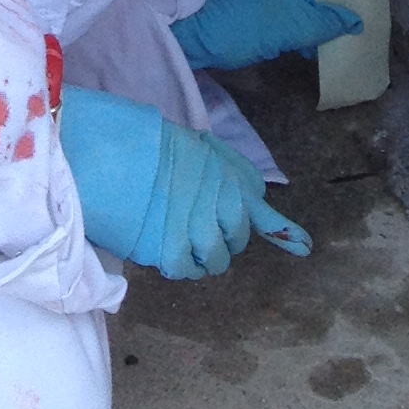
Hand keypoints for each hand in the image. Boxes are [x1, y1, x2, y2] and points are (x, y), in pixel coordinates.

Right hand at [58, 85, 310, 276]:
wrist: (102, 151)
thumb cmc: (138, 139)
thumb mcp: (190, 143)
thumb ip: (224, 168)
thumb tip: (254, 192)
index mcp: (223, 173)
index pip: (258, 209)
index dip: (283, 230)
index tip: (305, 246)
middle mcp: (219, 202)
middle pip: (236, 238)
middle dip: (222, 236)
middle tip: (197, 226)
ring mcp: (197, 228)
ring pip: (216, 260)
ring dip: (202, 254)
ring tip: (177, 237)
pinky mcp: (172, 251)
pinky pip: (188, 269)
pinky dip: (179, 264)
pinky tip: (164, 248)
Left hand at [172, 0, 364, 72]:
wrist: (185, 31)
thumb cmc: (241, 25)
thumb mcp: (289, 27)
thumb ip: (323, 24)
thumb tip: (356, 20)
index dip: (331, 12)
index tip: (342, 36)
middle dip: (311, 22)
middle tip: (322, 50)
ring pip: (278, 7)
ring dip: (290, 27)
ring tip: (301, 52)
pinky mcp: (226, 2)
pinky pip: (260, 13)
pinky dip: (271, 28)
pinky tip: (274, 46)